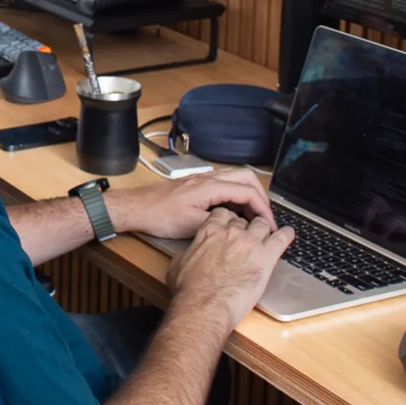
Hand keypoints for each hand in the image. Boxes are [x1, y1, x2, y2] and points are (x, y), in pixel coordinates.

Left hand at [105, 169, 273, 239]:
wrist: (137, 208)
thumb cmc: (159, 215)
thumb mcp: (191, 226)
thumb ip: (218, 224)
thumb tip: (238, 227)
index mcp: (210, 186)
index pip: (247, 191)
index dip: (263, 208)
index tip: (269, 223)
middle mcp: (209, 178)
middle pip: (247, 177)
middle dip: (261, 196)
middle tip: (265, 217)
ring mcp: (203, 179)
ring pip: (236, 179)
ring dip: (249, 194)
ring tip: (253, 216)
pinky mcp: (198, 185)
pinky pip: (225, 184)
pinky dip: (236, 195)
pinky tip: (234, 212)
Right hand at [166, 209, 293, 331]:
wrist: (204, 306)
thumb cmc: (189, 290)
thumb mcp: (178, 264)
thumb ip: (188, 252)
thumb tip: (188, 253)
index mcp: (209, 232)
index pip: (223, 214)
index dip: (229, 220)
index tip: (231, 225)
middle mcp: (231, 233)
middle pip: (244, 220)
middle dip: (246, 226)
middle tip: (247, 235)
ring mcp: (250, 243)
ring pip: (262, 224)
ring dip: (264, 229)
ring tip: (267, 233)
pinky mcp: (266, 257)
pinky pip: (281, 239)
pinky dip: (286, 234)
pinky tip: (288, 234)